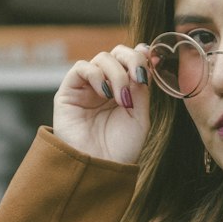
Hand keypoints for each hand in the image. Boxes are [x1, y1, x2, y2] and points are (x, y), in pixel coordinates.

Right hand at [53, 44, 151, 165]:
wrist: (99, 168)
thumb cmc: (120, 148)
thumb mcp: (139, 117)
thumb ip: (141, 89)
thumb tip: (144, 60)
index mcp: (125, 89)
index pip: (131, 60)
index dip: (142, 55)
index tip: (153, 61)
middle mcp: (106, 85)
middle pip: (117, 53)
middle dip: (131, 59)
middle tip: (138, 77)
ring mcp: (87, 87)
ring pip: (102, 58)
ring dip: (116, 74)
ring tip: (120, 98)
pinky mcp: (69, 91)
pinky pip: (81, 67)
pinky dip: (96, 75)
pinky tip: (103, 94)